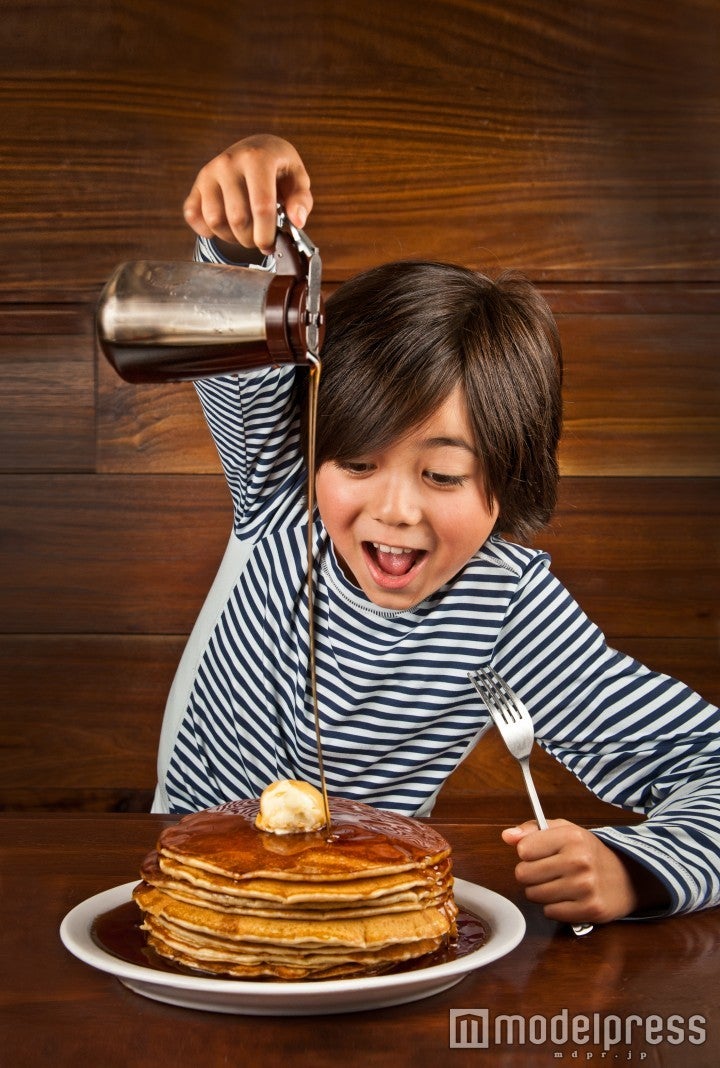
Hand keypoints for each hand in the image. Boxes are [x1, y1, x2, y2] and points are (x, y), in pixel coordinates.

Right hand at [183, 134, 312, 254]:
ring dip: (231, 237)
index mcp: (257, 158)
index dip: (265, 233)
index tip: (270, 246)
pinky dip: (205, 230)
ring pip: (215, 221)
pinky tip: (224, 228)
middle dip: (250, 239)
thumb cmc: (279, 169)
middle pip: (237, 219)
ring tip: (245, 233)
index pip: (261, 206)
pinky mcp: (198, 184)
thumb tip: (297, 221)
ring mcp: (210, 172)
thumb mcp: (298, 178)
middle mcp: (229, 162)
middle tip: (260, 239)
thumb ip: (301, 200)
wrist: (255, 149)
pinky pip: (193, 216)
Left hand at [502, 819, 665, 923]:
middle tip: (547, 871)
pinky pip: (550, 912)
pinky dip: (554, 907)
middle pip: (524, 874)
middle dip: (530, 874)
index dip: (527, 852)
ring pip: (534, 895)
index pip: (523, 849)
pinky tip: (568, 897)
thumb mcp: (565, 831)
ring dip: (541, 891)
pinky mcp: (589, 910)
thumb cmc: (589, 853)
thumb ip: (532, 831)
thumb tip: (507, 836)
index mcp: (571, 836)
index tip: (539, 853)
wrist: (628, 876)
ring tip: (558, 884)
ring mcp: (585, 887)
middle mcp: (578, 861)